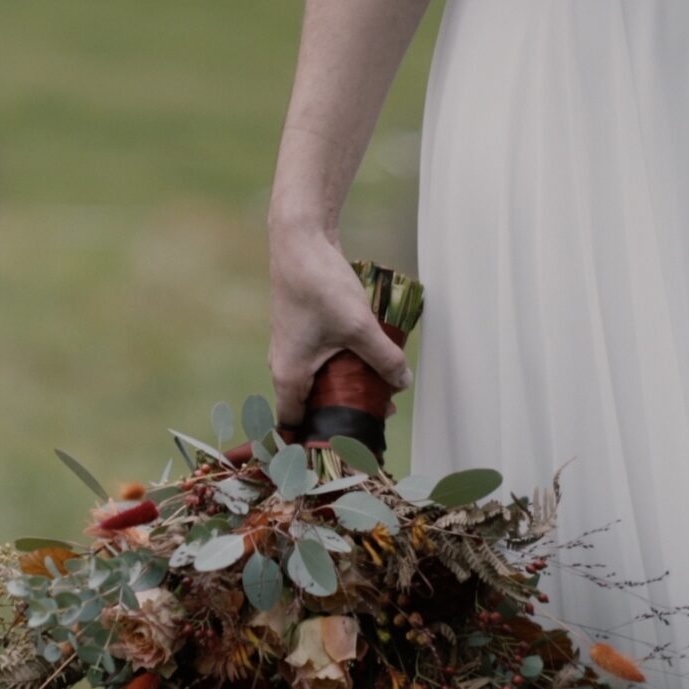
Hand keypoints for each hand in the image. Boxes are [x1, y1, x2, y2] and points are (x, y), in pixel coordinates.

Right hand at [268, 220, 411, 434]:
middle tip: (375, 418)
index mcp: (289, 376)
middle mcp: (284, 366)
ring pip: (317, 382)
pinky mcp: (301, 331)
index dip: (314, 440)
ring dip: (344, 390)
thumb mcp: (359, 327)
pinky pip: (319, 362)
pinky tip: (365, 360)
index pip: (292, 424)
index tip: (342, 447)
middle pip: (310, 405)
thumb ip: (383, 358)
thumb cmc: (319, 286)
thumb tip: (403, 382)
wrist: (299, 241)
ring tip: (378, 391)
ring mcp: (291, 348)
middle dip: (341, 415)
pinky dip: (340, 368)